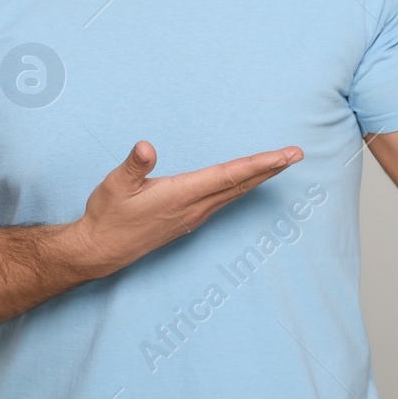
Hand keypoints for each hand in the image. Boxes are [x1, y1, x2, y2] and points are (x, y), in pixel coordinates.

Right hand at [70, 140, 302, 275]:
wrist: (101, 251)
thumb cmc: (107, 216)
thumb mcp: (114, 185)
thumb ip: (133, 166)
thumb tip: (145, 147)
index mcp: (181, 195)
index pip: (228, 175)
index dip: (258, 164)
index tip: (284, 155)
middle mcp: (194, 207)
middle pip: (240, 184)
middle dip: (270, 168)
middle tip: (297, 154)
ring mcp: (193, 216)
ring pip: (235, 193)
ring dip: (260, 177)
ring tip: (280, 163)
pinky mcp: (189, 220)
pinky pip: (224, 200)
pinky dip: (242, 186)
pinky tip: (248, 182)